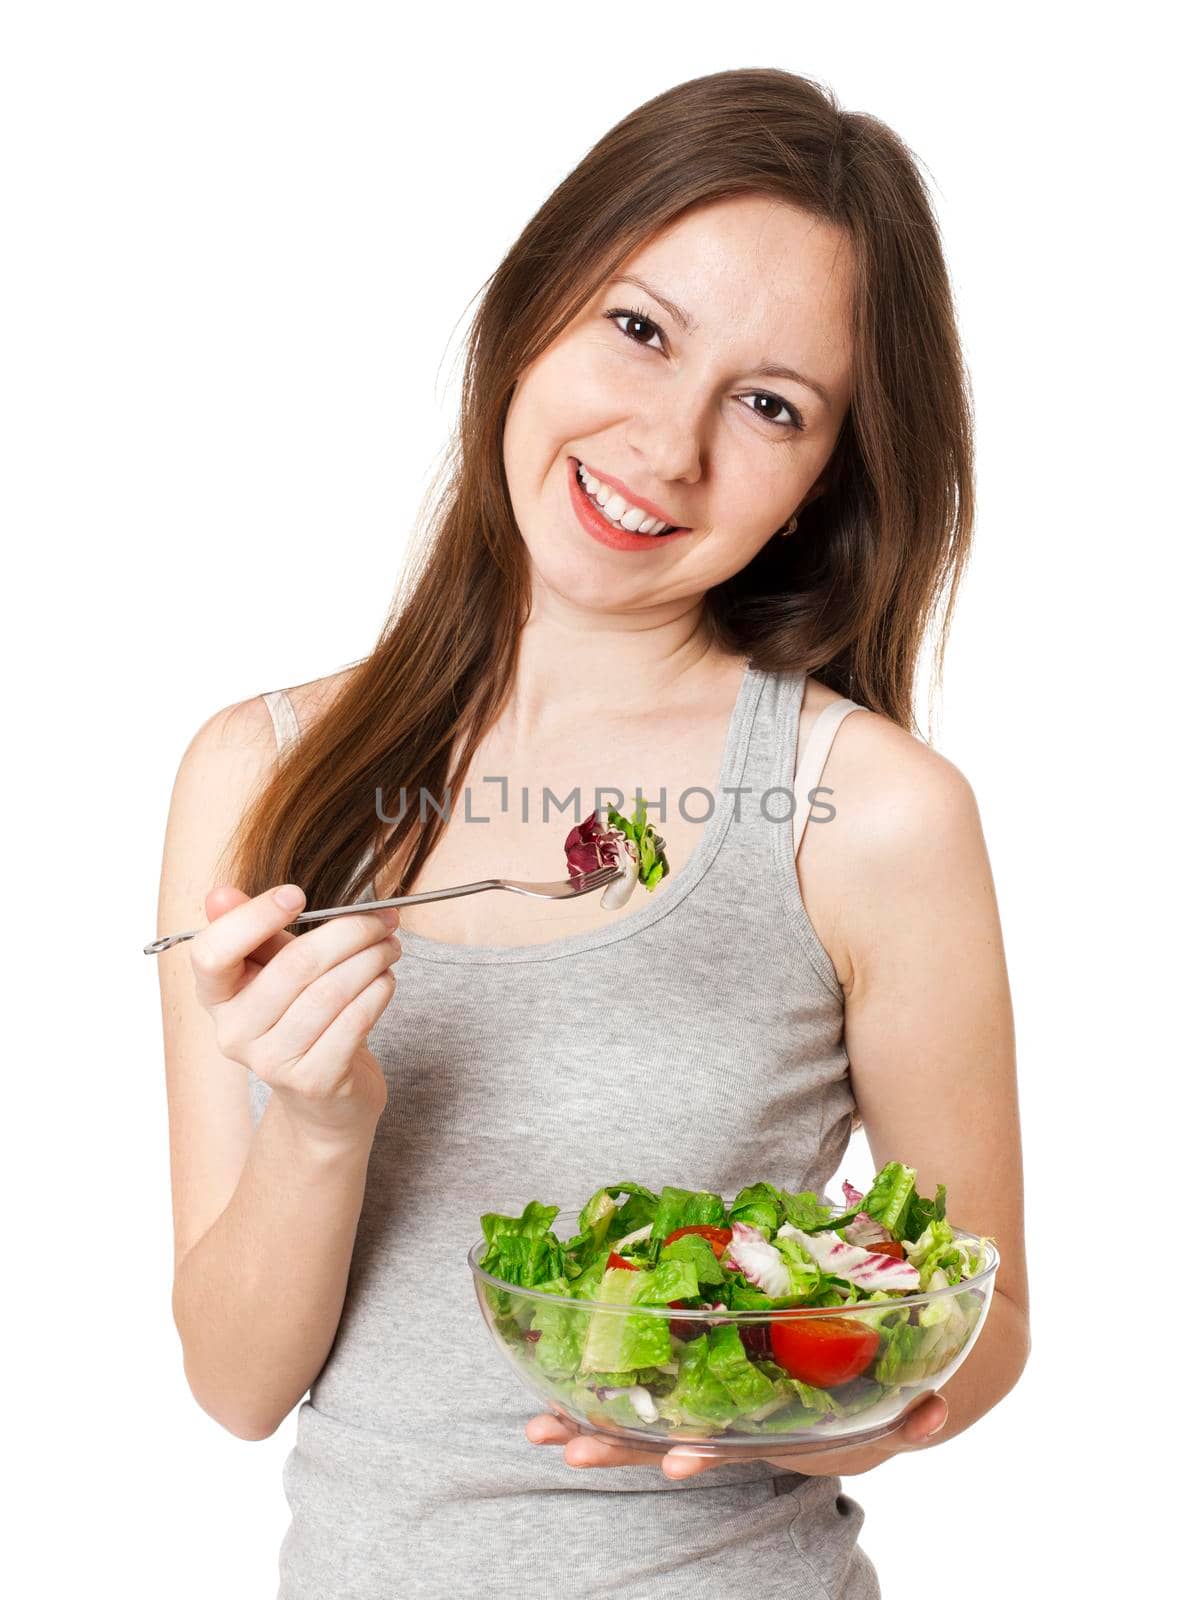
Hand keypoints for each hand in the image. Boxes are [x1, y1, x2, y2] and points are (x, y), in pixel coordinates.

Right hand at [190, 882, 401, 1143]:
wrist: (323, 1097)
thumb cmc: (300, 1018)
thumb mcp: (273, 970)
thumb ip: (255, 931)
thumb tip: (221, 893)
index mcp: (216, 997)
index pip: (212, 953)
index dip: (253, 918)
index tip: (296, 894)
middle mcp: (233, 1033)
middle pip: (294, 966)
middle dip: (348, 933)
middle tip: (382, 920)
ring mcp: (271, 1063)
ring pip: (331, 992)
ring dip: (372, 960)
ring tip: (390, 947)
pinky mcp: (313, 1081)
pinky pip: (354, 1022)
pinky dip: (378, 992)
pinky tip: (385, 980)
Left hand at [526, 1391, 947, 1479]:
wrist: (879, 1375)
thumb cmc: (880, 1377)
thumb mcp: (896, 1398)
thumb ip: (912, 1410)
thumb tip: (936, 1408)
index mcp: (785, 1430)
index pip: (741, 1447)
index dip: (708, 1455)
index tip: (675, 1462)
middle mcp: (744, 1428)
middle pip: (674, 1442)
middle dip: (620, 1447)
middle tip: (565, 1450)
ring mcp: (717, 1408)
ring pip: (649, 1425)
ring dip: (595, 1429)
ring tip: (539, 1432)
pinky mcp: (703, 1376)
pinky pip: (649, 1387)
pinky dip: (604, 1393)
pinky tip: (552, 1387)